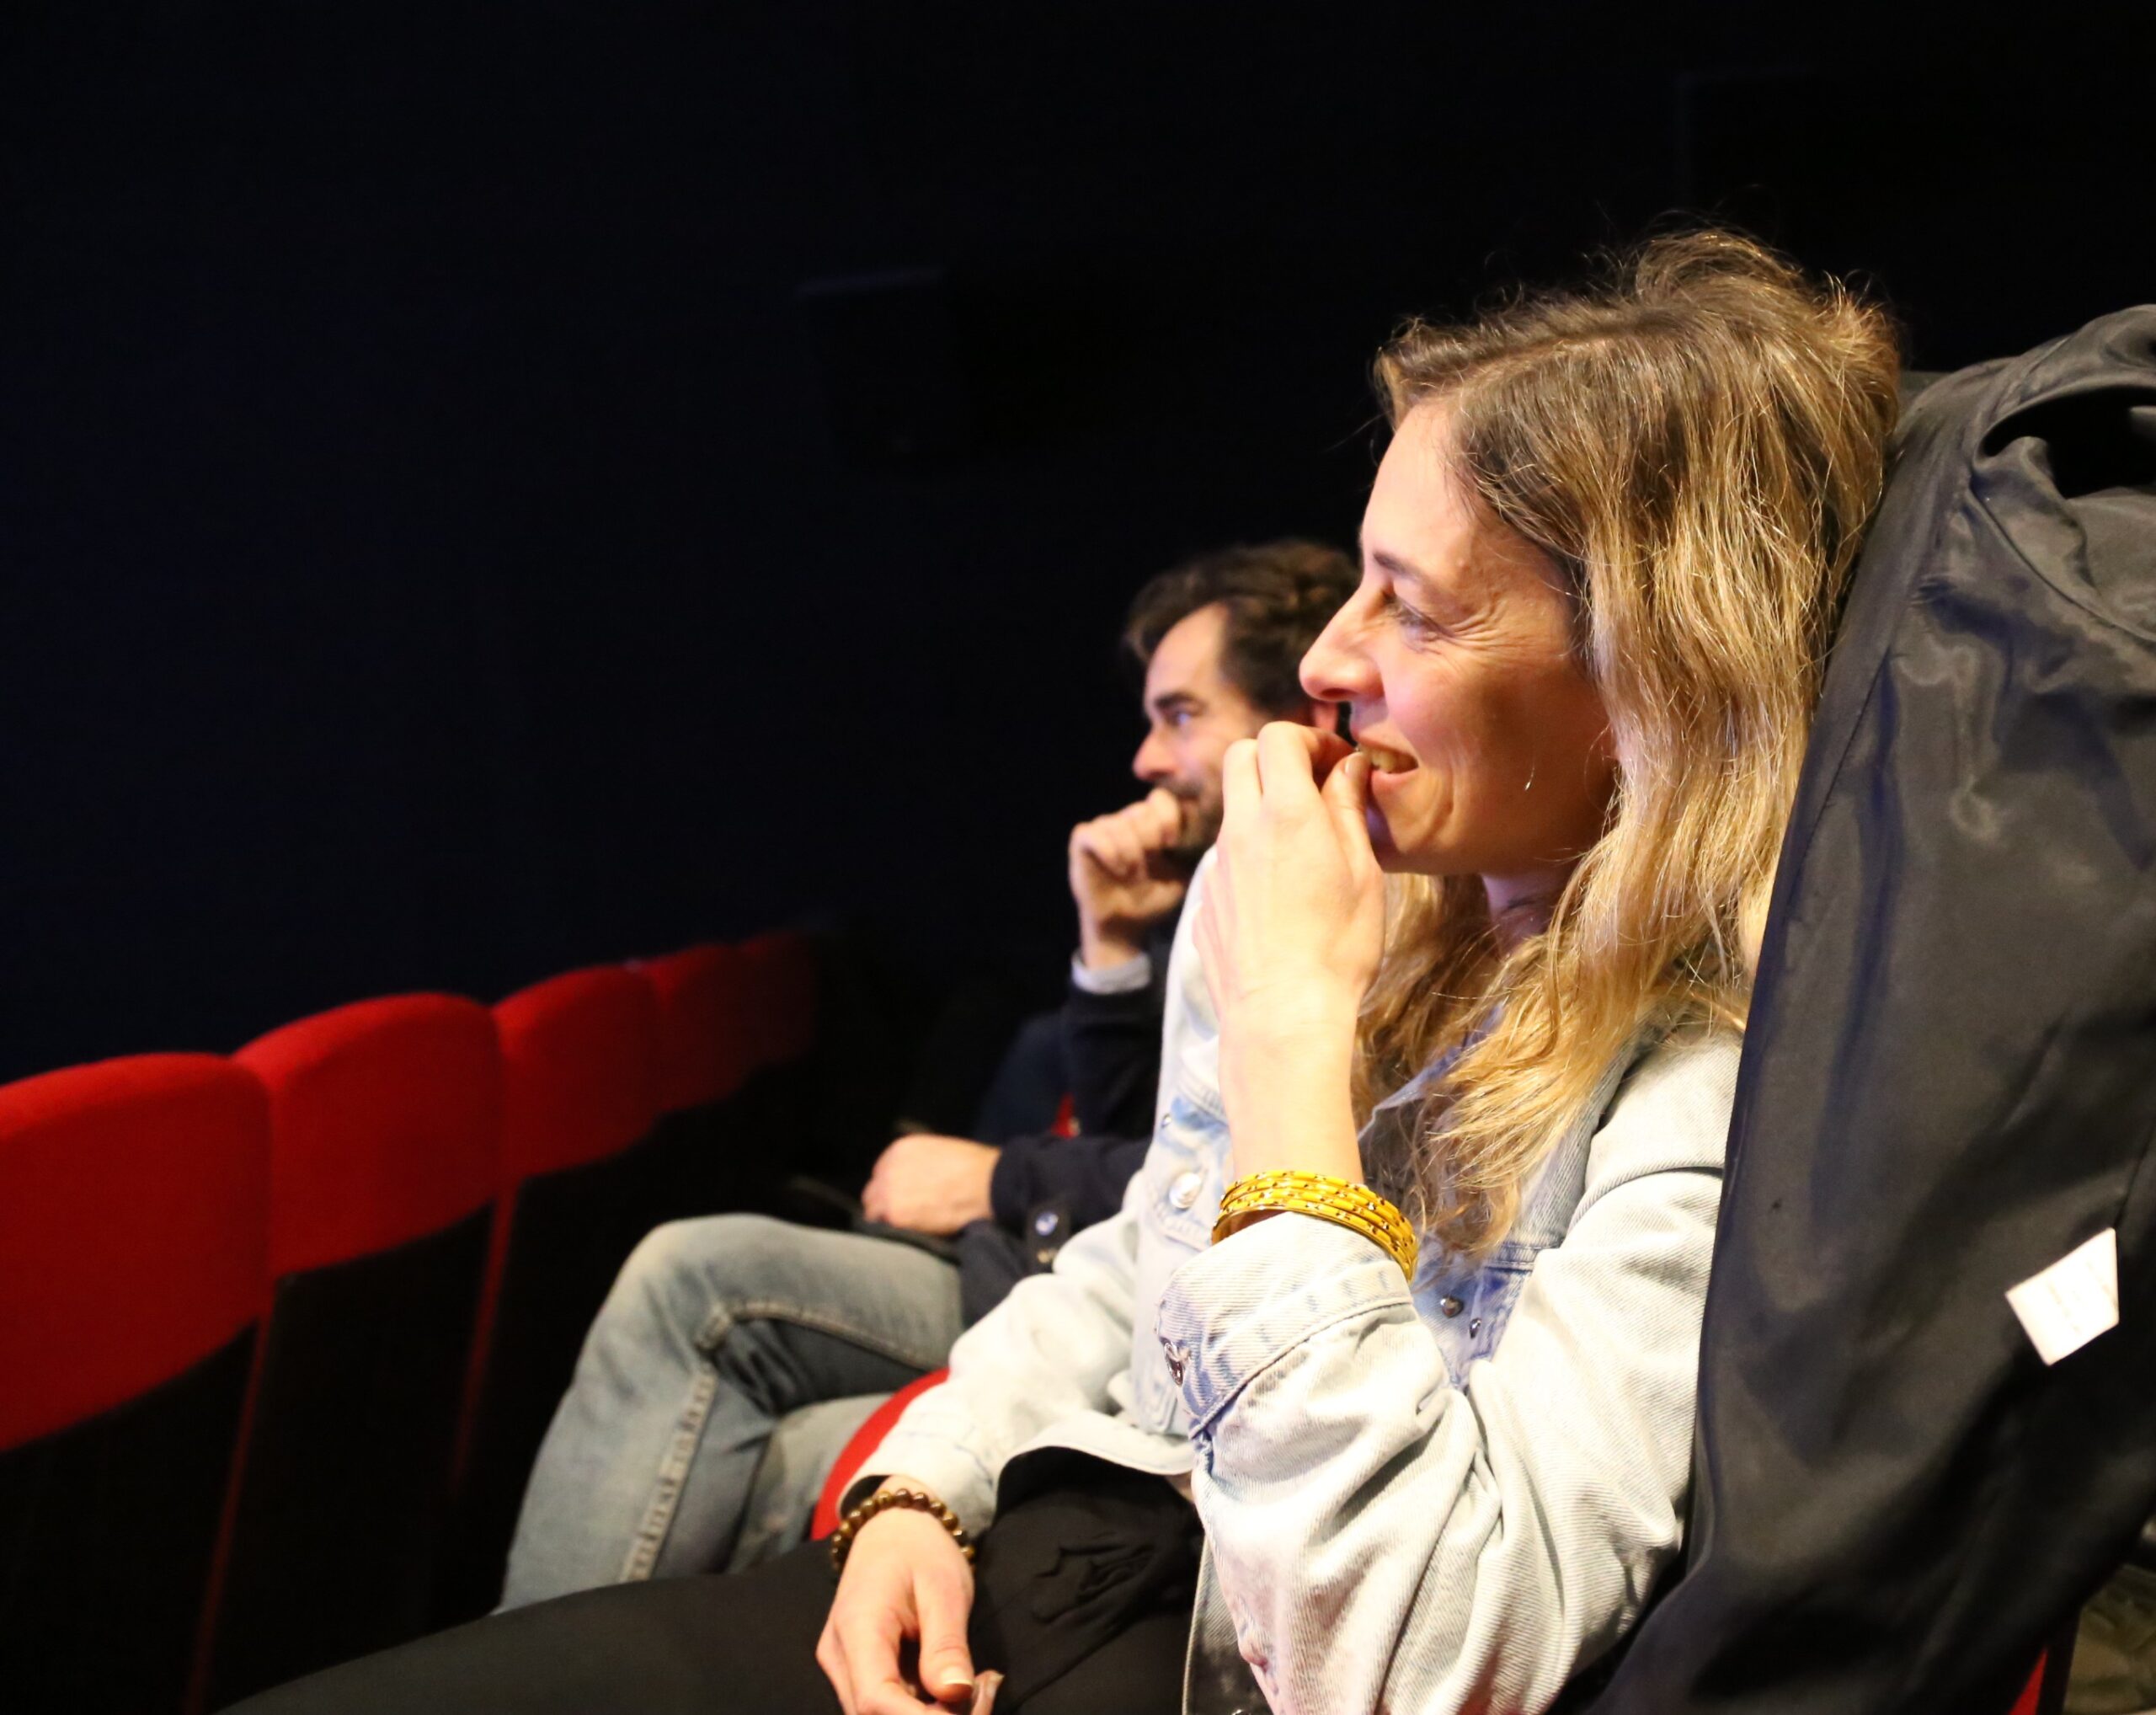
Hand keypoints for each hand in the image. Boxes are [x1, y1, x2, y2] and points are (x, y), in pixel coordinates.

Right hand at [817, 1483, 976, 1713]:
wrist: (894, 1528)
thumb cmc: (920, 1549)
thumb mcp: (944, 1588)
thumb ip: (946, 1643)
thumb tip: (956, 1694)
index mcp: (857, 1629)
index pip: (875, 1700)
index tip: (969, 1702)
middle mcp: (839, 1657)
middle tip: (985, 1689)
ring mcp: (844, 1668)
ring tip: (978, 1684)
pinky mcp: (858, 1674)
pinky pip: (888, 1706)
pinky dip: (925, 1708)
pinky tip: (958, 1686)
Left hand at [862, 1135, 1000, 1234]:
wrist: (987, 1183)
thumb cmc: (974, 1167)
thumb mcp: (939, 1151)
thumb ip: (919, 1163)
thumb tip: (917, 1179)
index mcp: (900, 1150)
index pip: (881, 1173)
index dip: (892, 1187)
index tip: (903, 1197)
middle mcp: (888, 1168)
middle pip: (873, 1192)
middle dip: (885, 1203)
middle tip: (904, 1216)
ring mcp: (889, 1191)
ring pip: (874, 1212)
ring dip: (887, 1219)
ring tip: (907, 1228)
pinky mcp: (896, 1214)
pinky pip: (883, 1227)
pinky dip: (893, 1232)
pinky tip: (910, 1233)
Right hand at [1068, 788, 1191, 968]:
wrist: (1124, 925)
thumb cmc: (1153, 899)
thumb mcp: (1181, 877)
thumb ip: (1192, 855)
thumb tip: (1210, 835)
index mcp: (1154, 824)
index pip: (1162, 799)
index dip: (1168, 817)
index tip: (1171, 844)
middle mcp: (1129, 820)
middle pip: (1142, 811)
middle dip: (1149, 840)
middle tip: (1147, 866)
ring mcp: (1105, 827)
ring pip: (1118, 823)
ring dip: (1129, 852)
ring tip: (1131, 874)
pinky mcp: (1083, 840)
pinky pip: (1094, 833)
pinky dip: (1108, 852)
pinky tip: (1116, 869)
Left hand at [1196, 723, 1384, 1177]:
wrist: (1282, 1015)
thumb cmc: (1337, 947)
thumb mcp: (1363, 873)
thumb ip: (1348, 810)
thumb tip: (1349, 767)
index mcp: (1286, 812)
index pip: (1278, 737)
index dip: (1309, 738)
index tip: (1336, 762)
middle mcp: (1241, 829)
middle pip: (1240, 756)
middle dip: (1275, 757)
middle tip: (1311, 786)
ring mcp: (1217, 865)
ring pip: (1231, 809)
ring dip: (1262, 808)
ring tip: (1302, 848)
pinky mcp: (1206, 901)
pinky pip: (1225, 859)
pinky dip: (1250, 856)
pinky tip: (1279, 896)